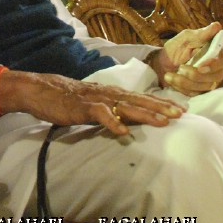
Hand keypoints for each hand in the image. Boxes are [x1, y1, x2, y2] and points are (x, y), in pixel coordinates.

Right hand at [0, 70, 183, 135]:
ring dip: (145, 114)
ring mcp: (96, 100)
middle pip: (139, 100)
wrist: (40, 90)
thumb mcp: (93, 104)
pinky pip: (100, 115)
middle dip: (161, 107)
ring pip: (125, 106)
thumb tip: (127, 121)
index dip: (162, 103)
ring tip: (163, 122)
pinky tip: (123, 132)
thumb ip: (111, 110)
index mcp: (112, 93)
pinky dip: (112, 122)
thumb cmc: (67, 99)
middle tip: (181, 114)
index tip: (181, 109)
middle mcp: (108, 94)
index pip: (141, 98)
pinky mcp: (82, 108)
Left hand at [155, 22, 222, 95]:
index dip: (214, 63)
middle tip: (180, 68)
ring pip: (206, 86)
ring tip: (169, 75)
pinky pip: (196, 94)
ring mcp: (210, 80)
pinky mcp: (202, 91)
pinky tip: (172, 80)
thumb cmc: (175, 48)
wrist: (161, 64)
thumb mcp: (185, 38)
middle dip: (197, 75)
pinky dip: (182, 88)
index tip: (201, 65)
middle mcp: (217, 67)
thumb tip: (217, 26)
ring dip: (185, 81)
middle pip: (217, 75)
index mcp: (216, 51)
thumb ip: (201, 34)